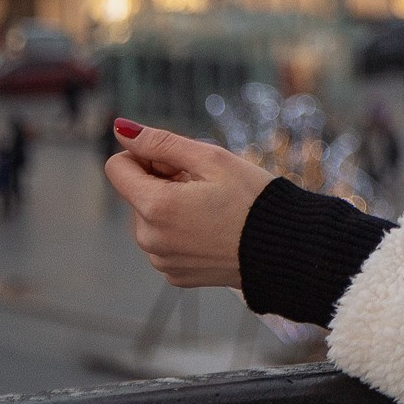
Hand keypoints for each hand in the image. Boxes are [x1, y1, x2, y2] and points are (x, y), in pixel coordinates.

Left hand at [104, 119, 273, 288]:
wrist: (285, 249)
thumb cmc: (252, 199)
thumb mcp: (211, 159)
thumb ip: (161, 142)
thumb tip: (120, 128)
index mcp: (155, 206)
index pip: (117, 167)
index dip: (146, 156)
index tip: (179, 162)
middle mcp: (149, 239)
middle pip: (137, 193)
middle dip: (163, 182)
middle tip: (206, 185)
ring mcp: (161, 261)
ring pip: (151, 218)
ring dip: (173, 206)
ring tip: (213, 208)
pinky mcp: (175, 275)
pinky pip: (165, 243)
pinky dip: (182, 231)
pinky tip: (213, 229)